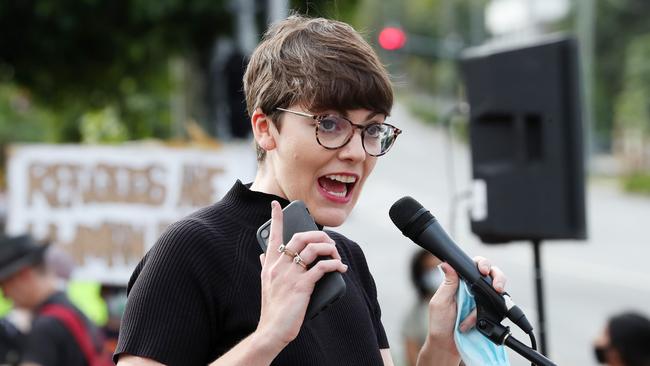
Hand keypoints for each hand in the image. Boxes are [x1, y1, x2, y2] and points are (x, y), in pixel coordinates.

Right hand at [255, 201, 347, 351]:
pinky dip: (333, 264)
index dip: (275, 218)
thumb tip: (263, 254)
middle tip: (327, 241)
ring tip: (336, 255)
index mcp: (270, 265)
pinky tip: (340, 267)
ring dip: (328, 248)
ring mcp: (290, 276)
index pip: (272, 236)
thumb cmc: (272, 309)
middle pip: (299, 238)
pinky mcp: (301, 286)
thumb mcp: (264, 284)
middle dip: (317, 234)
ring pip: (312, 249)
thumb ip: (265, 267)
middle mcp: (278, 267)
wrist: (271, 331)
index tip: (275, 205)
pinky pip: (321, 267)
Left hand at [418, 257, 506, 365]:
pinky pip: (493, 309)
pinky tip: (476, 320)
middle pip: (489, 276)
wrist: (446, 346)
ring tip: (493, 298)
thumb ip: (447, 283)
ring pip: (495, 291)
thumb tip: (447, 264)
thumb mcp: (440, 301)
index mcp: (457, 283)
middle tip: (497, 286)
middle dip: (496, 277)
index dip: (481, 264)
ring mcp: (479, 302)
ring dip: (494, 296)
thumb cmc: (439, 323)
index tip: (483, 270)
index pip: (472, 267)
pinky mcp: (485, 313)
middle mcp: (470, 290)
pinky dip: (487, 314)